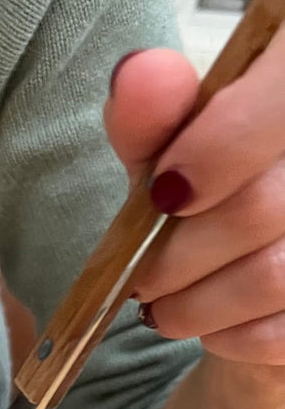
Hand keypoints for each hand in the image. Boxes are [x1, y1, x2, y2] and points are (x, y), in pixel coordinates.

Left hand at [106, 42, 284, 368]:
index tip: (164, 191)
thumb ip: (156, 114)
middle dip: (175, 254)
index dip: (222, 145)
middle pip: (259, 206)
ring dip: (192, 303)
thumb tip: (137, 74)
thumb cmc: (217, 198)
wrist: (257, 281)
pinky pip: (281, 332)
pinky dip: (229, 335)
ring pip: (270, 275)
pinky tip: (214, 324)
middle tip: (142, 272)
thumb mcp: (176, 150)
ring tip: (164, 302)